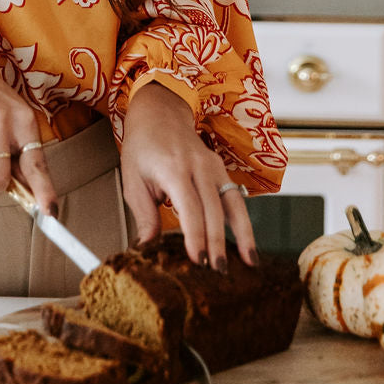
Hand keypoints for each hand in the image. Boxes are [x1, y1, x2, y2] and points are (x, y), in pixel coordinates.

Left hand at [119, 81, 258, 269]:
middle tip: (218, 271)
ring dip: (243, 234)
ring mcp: (214, 167)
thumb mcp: (133, 179)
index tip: (198, 260)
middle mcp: (199, 166)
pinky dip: (244, 222)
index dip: (195, 235)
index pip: (189, 207)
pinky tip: (248, 244)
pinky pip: (236, 198)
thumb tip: (147, 249)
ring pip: (234, 203)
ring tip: (250, 262)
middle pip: (214, 209)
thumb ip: (144, 215)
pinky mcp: (222, 170)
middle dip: (218, 242)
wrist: (159, 113)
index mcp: (173, 168)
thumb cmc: (143, 148)